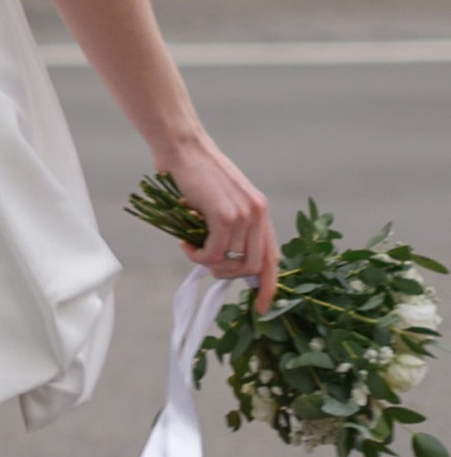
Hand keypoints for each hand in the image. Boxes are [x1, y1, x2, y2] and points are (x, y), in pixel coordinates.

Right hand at [157, 127, 277, 312]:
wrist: (184, 148)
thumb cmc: (194, 173)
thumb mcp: (221, 201)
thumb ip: (230, 226)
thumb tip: (223, 260)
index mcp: (260, 211)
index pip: (273, 257)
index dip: (270, 286)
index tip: (262, 308)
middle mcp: (258, 213)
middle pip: (254, 267)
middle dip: (228, 275)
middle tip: (207, 265)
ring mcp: (244, 214)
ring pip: (232, 262)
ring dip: (208, 263)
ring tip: (191, 248)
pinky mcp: (226, 215)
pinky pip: (215, 253)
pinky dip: (198, 256)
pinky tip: (185, 244)